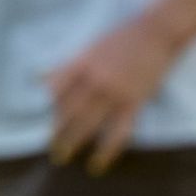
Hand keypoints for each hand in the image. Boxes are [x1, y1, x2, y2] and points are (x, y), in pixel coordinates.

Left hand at [46, 15, 181, 172]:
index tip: (39, 118)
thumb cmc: (121, 38)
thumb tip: (39, 79)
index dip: (47, 106)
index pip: (56, 90)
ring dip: (73, 141)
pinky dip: (107, 150)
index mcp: (81, 64)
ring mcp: (114, 92)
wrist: (156, 32)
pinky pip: (119, 132)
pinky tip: (98, 163)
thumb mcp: (88, 48)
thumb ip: (66, 67)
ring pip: (89, 123)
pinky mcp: (134, 102)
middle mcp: (94, 80)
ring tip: (61, 156)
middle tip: (46, 145)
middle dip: (56, 129)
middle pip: (69, 109)